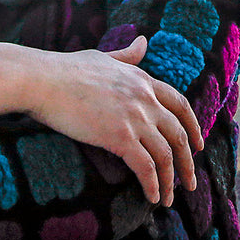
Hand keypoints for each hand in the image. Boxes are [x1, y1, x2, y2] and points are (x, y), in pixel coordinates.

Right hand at [0, 36, 202, 206]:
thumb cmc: (66, 69)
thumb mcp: (103, 56)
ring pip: (166, 155)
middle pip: (179, 133)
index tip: (198, 144)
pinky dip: (153, 185)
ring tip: (170, 198)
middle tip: (190, 181)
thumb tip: (144, 41)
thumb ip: (127, 55)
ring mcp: (134, 117)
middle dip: (188, 161)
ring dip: (172, 180)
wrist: (42, 79)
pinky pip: (146, 168)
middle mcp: (144, 97)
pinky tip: (152, 197)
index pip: (179, 103)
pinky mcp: (119, 136)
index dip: (192, 126)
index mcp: (141, 78)